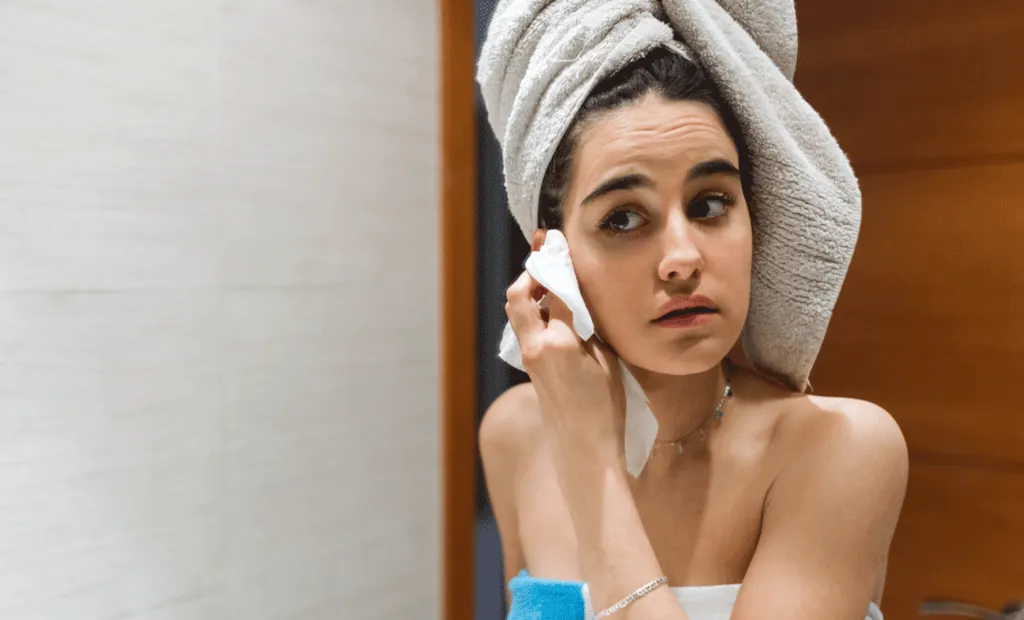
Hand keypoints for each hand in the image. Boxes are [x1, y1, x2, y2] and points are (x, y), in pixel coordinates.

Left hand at [504, 267, 625, 466]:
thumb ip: (590, 328)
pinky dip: (533, 312)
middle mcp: (538, 347)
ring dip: (528, 292)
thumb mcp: (607, 362)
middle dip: (530, 272)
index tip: (556, 241)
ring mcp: (531, 360)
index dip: (556, 262)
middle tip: (544, 254)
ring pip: (517, 313)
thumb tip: (580, 302)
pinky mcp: (531, 370)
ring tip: (548, 278)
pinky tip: (552, 309)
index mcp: (560, 342)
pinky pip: (525, 330)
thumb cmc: (606, 410)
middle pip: (518, 297)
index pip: (554, 290)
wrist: (586, 453)